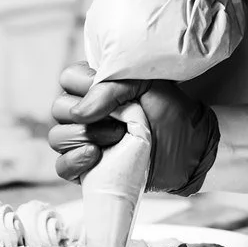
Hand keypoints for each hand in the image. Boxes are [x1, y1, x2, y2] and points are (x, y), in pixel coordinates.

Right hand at [48, 62, 218, 193]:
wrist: (190, 150)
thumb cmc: (172, 113)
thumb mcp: (149, 86)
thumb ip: (114, 88)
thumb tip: (81, 111)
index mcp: (98, 87)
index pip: (68, 79)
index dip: (82, 84)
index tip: (107, 92)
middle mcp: (85, 113)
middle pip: (59, 109)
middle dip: (85, 115)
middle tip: (118, 120)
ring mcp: (84, 141)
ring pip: (57, 137)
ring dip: (83, 137)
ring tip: (116, 138)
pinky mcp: (86, 168)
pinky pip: (62, 166)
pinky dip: (74, 161)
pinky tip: (96, 156)